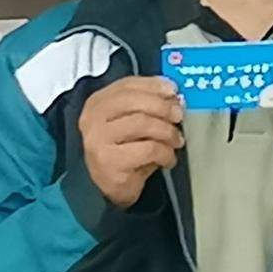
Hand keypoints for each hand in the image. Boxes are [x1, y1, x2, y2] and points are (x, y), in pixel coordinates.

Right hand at [77, 76, 183, 210]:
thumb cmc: (123, 150)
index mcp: (97, 103)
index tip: (173, 90)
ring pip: (143, 123)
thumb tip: (174, 97)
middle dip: (163, 107)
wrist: (107, 186)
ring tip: (176, 140)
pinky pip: (148, 149)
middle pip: (134, 102)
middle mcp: (92, 120)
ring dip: (167, 132)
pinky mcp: (109, 163)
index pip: (127, 85)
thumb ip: (147, 104)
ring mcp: (98, 141)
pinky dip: (166, 153)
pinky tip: (168, 159)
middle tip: (179, 116)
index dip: (153, 85)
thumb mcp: (132, 122)